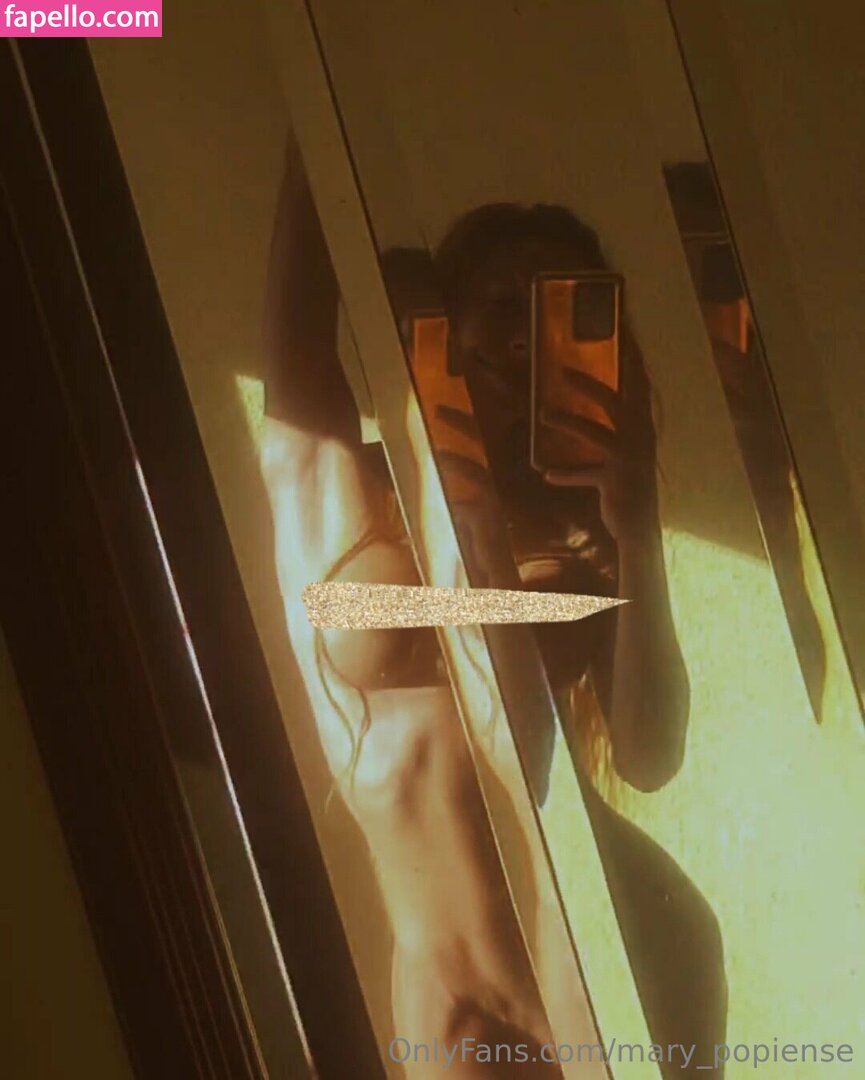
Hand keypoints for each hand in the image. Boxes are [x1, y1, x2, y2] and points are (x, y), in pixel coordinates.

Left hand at [540, 344, 657, 540]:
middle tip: (561, 370)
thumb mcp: (628, 454)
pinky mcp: (615, 482)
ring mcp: (629, 460)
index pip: (639, 387)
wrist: (643, 528)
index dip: (634, 362)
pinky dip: (567, 475)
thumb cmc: (631, 487)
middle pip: (614, 402)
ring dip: (568, 421)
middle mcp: (640, 439)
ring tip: (543, 414)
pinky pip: (586, 475)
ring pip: (596, 432)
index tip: (628, 335)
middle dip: (588, 385)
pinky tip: (547, 474)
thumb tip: (607, 402)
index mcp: (644, 428)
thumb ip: (617, 430)